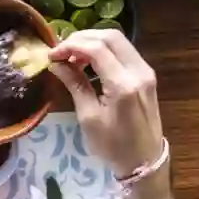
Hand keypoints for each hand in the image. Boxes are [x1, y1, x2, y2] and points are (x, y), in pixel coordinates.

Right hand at [48, 29, 163, 176]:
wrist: (145, 162)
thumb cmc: (113, 146)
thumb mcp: (89, 117)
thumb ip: (75, 84)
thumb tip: (56, 63)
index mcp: (124, 84)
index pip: (97, 48)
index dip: (71, 45)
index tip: (51, 54)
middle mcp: (139, 71)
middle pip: (111, 36)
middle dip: (83, 38)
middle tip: (61, 50)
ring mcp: (146, 71)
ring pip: (119, 41)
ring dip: (94, 42)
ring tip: (71, 56)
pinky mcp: (147, 75)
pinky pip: (125, 51)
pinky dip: (105, 50)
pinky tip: (88, 61)